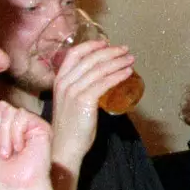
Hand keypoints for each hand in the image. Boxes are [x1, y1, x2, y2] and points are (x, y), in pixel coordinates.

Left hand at [0, 101, 61, 189]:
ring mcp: (29, 125)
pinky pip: (22, 116)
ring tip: (6, 153)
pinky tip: (19, 149)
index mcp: (1, 126)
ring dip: (3, 135)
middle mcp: (15, 123)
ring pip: (10, 111)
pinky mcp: (41, 127)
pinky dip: (16, 134)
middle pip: (0, 106)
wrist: (12, 187)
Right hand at [49, 40, 134, 169]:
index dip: (91, 46)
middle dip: (110, 52)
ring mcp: (73, 91)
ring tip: (131, 60)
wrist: (64, 147)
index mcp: (59, 80)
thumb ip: (79, 89)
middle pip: (90, 58)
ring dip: (118, 62)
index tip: (106, 43)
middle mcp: (64, 82)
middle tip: (125, 50)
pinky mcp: (84, 100)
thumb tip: (99, 80)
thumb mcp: (69, 102)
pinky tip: (127, 73)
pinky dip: (118, 75)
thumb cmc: (70, 127)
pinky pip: (104, 82)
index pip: (74, 54)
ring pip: (99, 69)